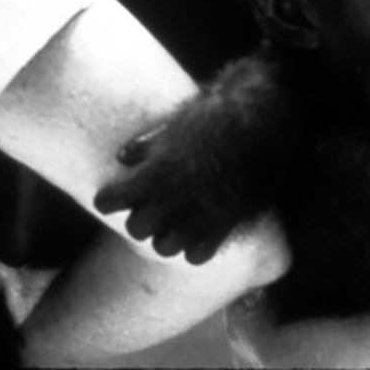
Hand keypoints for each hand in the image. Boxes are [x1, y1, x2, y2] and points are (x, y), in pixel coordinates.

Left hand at [93, 111, 253, 264]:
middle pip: (137, 228)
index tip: (108, 197)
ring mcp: (199, 215)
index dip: (108, 199)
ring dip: (164, 236)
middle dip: (137, 218)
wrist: (261, 120)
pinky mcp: (225, 224)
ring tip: (169, 224)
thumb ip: (147, 145)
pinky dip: (193, 248)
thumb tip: (123, 156)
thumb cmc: (216, 114)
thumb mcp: (174, 124)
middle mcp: (173, 199)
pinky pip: (198, 255)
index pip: (113, 200)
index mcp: (155, 172)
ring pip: (165, 247)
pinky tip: (196, 234)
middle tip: (143, 208)